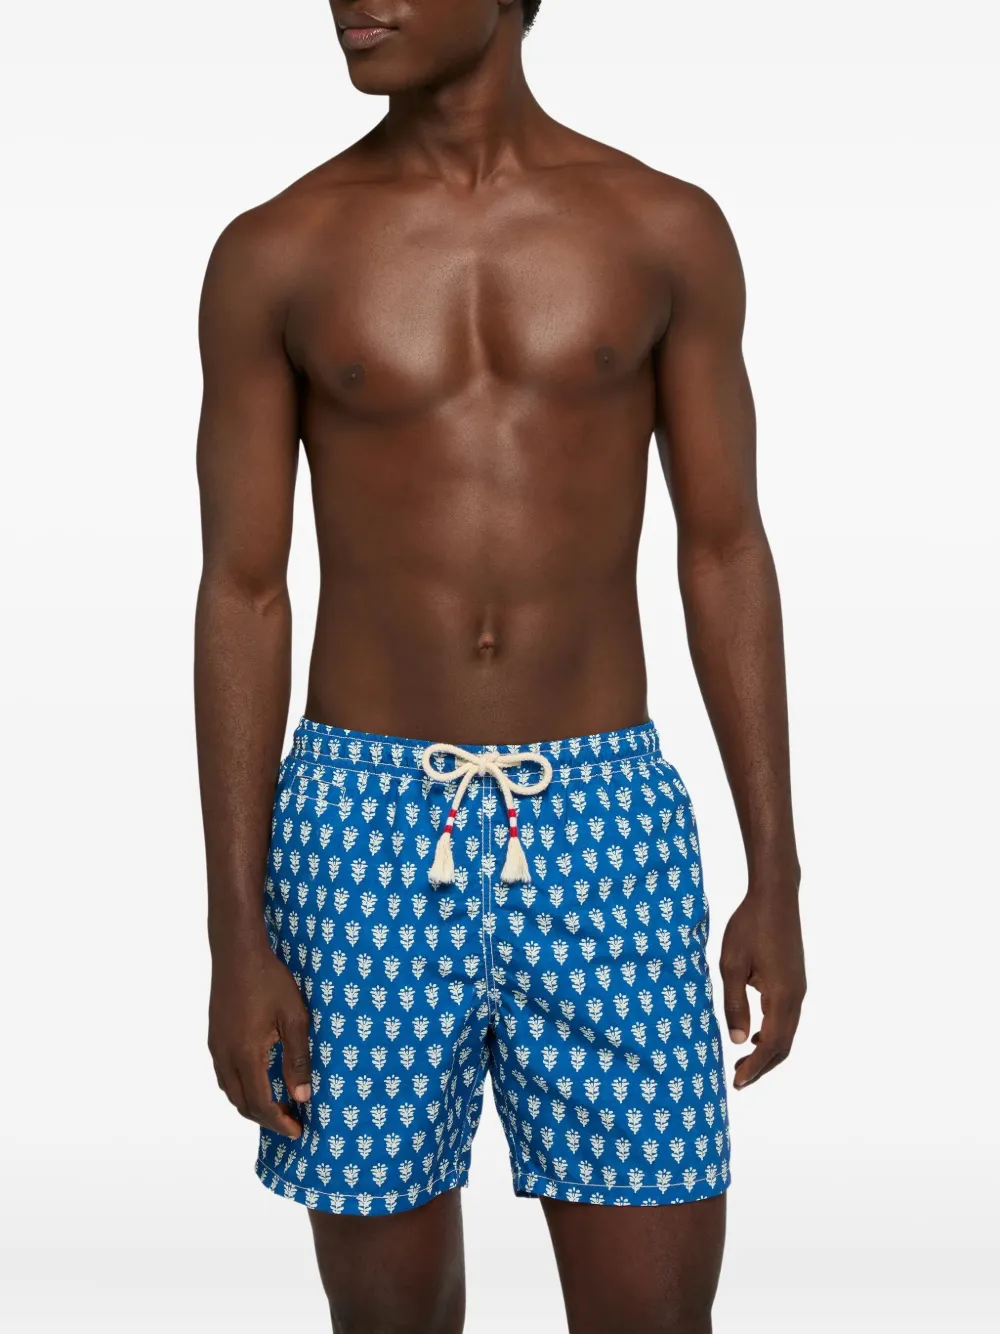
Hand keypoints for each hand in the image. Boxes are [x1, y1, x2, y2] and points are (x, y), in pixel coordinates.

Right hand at [208, 939, 311, 1137]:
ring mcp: (216, 1047)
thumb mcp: (294, 1018)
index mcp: (246, 1055)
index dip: (279, 1122)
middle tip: (291, 1121)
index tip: (298, 1130)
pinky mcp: (215, 1037)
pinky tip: (259, 1079)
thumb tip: (303, 1096)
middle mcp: (225, 1056)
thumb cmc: (270, 981)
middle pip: (242, 1104)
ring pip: (230, 1091)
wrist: (237, 953)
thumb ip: (298, 1059)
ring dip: (252, 1104)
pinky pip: (225, 1075)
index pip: (260, 1104)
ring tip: (278, 1105)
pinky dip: (241, 1087)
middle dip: (266, 1118)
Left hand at [719, 873, 805, 1088]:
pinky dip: (773, 1033)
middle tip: (737, 1079)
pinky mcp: (796, 981)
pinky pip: (787, 1017)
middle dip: (762, 1066)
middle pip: (784, 1045)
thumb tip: (738, 1041)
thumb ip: (734, 1003)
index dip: (755, 1067)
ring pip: (788, 1032)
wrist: (775, 897)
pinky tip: (754, 1032)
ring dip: (768, 1051)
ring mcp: (799, 989)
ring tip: (743, 1061)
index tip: (737, 1083)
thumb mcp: (731, 964)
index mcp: (782, 995)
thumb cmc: (749, 926)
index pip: (771, 1044)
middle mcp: (796, 997)